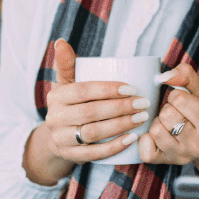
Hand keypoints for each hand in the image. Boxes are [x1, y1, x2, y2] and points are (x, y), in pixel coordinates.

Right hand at [24, 39, 151, 182]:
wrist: (56, 138)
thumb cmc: (69, 104)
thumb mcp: (66, 84)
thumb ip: (67, 64)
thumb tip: (61, 41)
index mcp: (56, 96)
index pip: (82, 91)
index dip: (108, 89)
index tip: (132, 88)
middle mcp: (55, 118)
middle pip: (90, 112)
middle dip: (120, 108)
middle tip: (143, 103)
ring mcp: (62, 139)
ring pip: (93, 133)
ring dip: (120, 126)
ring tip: (141, 118)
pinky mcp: (71, 156)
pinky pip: (94, 154)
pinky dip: (114, 147)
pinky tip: (131, 139)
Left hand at [138, 63, 198, 173]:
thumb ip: (185, 75)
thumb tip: (163, 76)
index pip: (179, 99)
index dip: (177, 96)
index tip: (185, 103)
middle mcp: (197, 144)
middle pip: (166, 114)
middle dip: (168, 109)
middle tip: (178, 115)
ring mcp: (181, 156)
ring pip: (155, 129)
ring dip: (159, 122)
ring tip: (170, 125)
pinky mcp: (165, 162)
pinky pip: (145, 148)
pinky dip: (147, 139)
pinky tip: (159, 137)